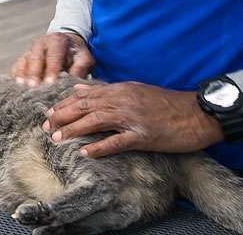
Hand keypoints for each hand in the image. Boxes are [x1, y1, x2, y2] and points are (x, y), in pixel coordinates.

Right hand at [12, 31, 93, 86]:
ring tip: (23, 88)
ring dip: (23, 75)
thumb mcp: (84, 58)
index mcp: (57, 41)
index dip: (51, 69)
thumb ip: (81, 68)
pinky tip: (18, 86)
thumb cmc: (75, 54)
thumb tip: (74, 82)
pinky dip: (16, 76)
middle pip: (35, 57)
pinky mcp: (24, 58)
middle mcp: (41, 43)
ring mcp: (31, 50)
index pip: (54, 55)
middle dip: (34, 73)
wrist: (65, 45)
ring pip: (24, 61)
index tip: (50, 83)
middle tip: (34, 87)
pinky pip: (17, 66)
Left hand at [42, 82, 223, 157]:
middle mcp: (123, 100)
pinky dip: (99, 147)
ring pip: (95, 121)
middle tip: (45, 127)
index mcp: (121, 89)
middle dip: (62, 116)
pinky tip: (85, 153)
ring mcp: (133, 118)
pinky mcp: (143, 135)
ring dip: (73, 130)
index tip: (49, 113)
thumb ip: (109, 90)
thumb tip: (82, 90)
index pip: (85, 95)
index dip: (64, 104)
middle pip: (85, 106)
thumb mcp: (136, 90)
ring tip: (56, 139)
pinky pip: (117, 141)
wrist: (197, 113)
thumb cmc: (167, 104)